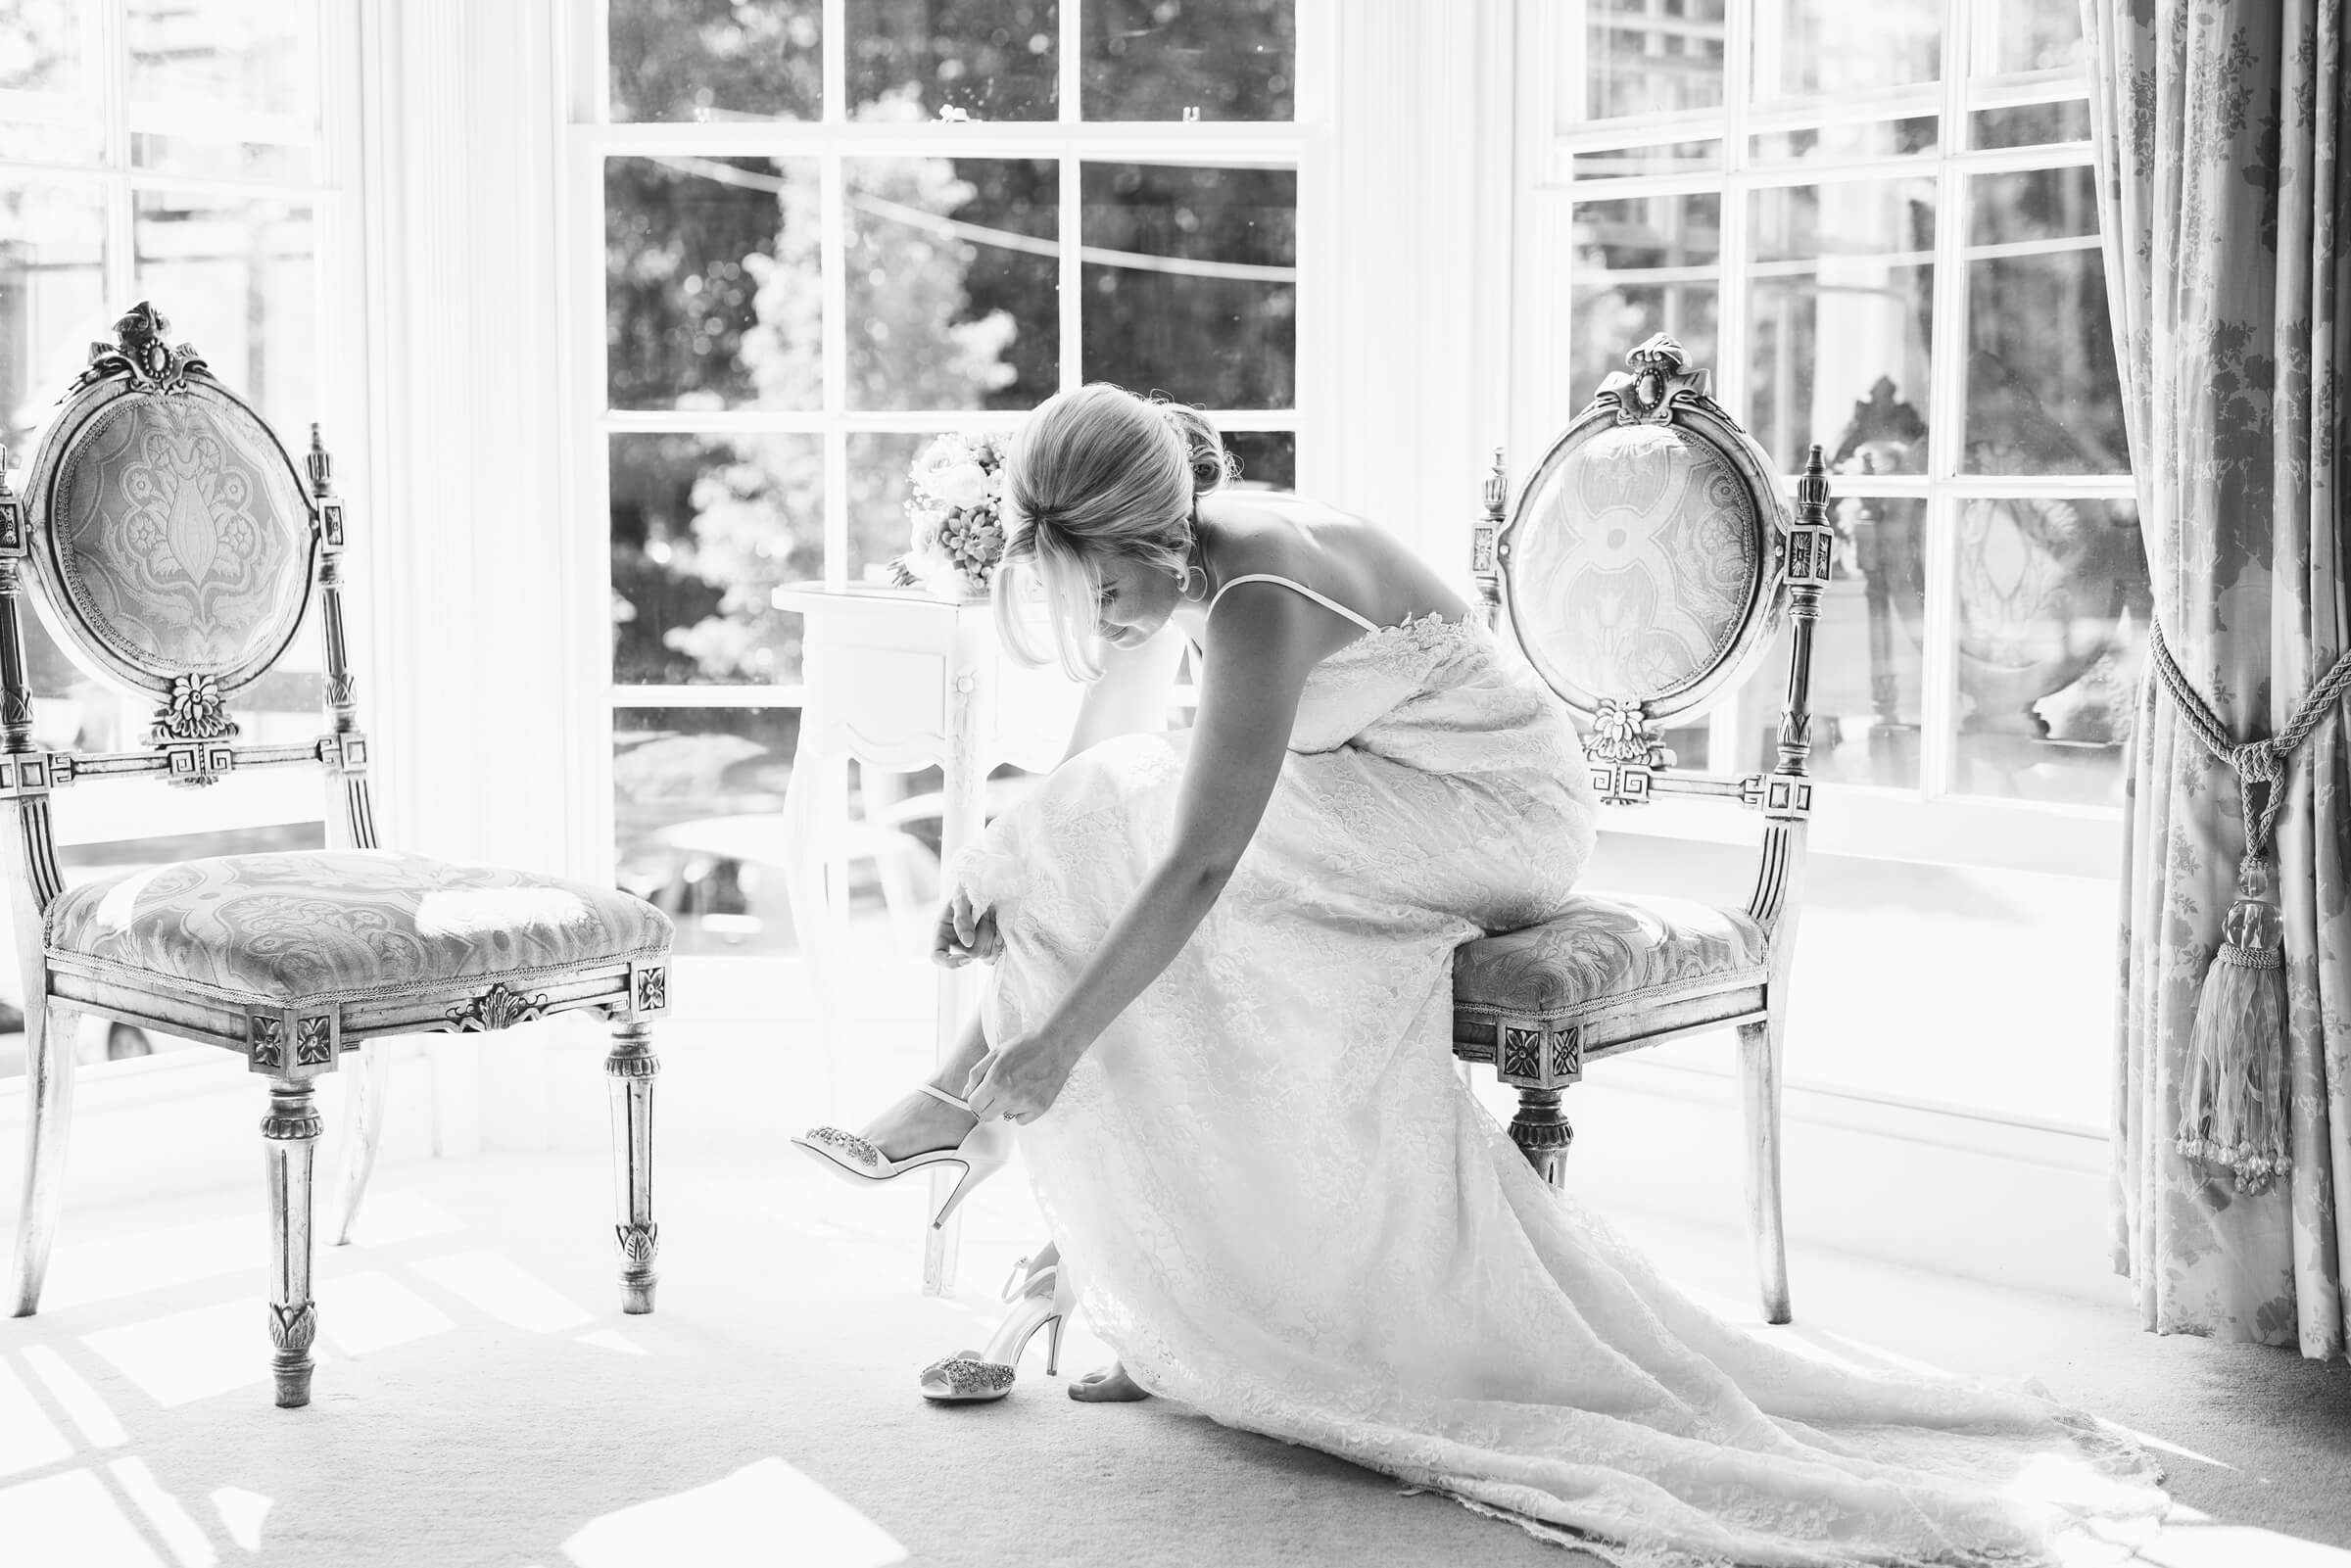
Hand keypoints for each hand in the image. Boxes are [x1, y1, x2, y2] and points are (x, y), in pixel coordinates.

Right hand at [931, 887, 1001, 967]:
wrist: (984, 886)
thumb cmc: (966, 890)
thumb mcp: (961, 899)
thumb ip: (961, 919)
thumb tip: (968, 942)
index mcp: (942, 933)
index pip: (937, 956)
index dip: (950, 962)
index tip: (968, 958)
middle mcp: (956, 943)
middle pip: (972, 954)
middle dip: (983, 933)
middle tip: (986, 913)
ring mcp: (972, 946)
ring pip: (987, 953)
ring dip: (992, 932)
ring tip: (990, 915)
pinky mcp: (986, 946)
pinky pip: (996, 952)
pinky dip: (1000, 939)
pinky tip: (997, 926)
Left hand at [964, 1031, 1081, 1125]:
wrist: (1056, 1045)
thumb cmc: (1025, 1046)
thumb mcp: (995, 1053)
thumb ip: (976, 1074)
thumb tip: (965, 1093)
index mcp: (994, 1081)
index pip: (973, 1105)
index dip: (976, 1099)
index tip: (982, 1094)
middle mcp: (1008, 1095)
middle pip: (986, 1117)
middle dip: (987, 1106)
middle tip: (997, 1093)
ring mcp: (1025, 1104)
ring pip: (1005, 1116)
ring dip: (1007, 1106)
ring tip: (1018, 1087)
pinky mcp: (1039, 1108)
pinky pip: (1022, 1120)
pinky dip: (1022, 1111)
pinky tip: (1028, 1094)